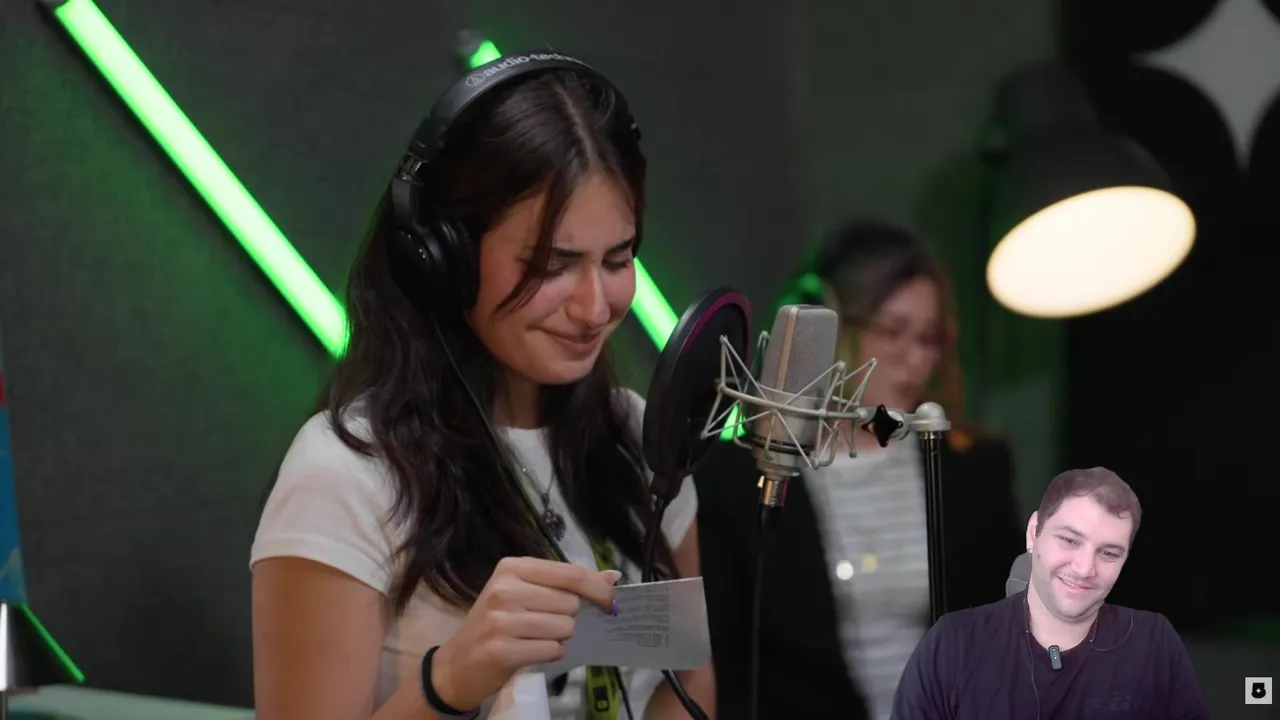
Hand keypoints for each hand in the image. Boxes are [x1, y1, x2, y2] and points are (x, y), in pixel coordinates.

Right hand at [430, 556, 620, 710]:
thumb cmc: (497, 624)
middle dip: (567, 618)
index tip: (611, 602)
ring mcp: (501, 620)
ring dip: (558, 638)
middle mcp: (505, 589)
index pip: (571, 573)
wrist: (457, 664)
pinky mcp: (502, 650)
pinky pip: (553, 650)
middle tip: (543, 625)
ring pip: (564, 627)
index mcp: (513, 567)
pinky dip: (550, 654)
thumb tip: (612, 577)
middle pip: (570, 603)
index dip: (598, 589)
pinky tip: (530, 652)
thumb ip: (567, 584)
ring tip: (534, 639)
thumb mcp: (526, 594)